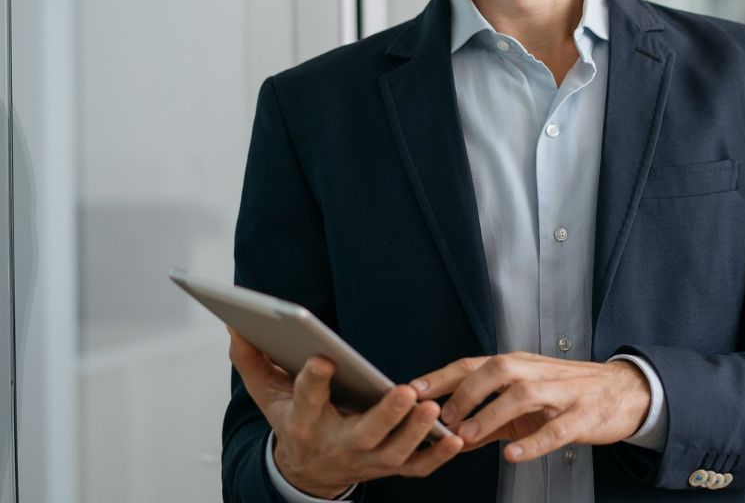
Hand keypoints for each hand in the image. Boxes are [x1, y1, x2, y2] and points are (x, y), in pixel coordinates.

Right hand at [228, 329, 462, 496]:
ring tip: (432, 408)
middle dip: (383, 416)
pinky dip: (438, 457)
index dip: (313, 381)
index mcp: (304, 423)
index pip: (307, 400)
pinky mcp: (390, 469)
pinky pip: (418, 469)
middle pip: (362, 435)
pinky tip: (457, 438)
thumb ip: (252, 361)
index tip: (323, 359)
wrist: (308, 471)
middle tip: (404, 391)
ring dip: (415, 433)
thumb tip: (236, 324)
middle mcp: (337, 444)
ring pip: (394, 453)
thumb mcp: (267, 395)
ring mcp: (367, 461)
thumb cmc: (293, 421)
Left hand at [412, 352, 649, 462]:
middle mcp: (538, 372)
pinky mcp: (582, 415)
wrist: (624, 392)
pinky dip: (532, 443)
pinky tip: (512, 455)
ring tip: (468, 434)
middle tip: (444, 416)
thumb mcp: (527, 402)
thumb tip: (450, 434)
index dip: (443, 376)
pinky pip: (556, 430)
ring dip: (492, 413)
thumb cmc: (569, 394)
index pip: (475, 363)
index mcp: (521, 365)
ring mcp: (562, 393)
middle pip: (498, 368)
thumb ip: (489, 417)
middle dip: (467, 390)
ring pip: (524, 394)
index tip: (412, 389)